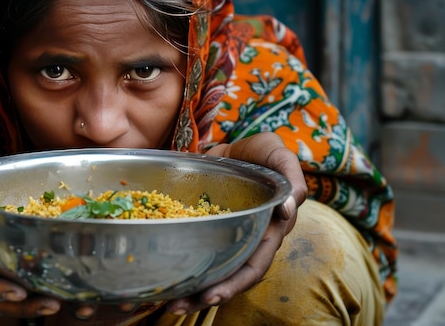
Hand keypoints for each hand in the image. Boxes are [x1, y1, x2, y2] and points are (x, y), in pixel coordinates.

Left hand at [165, 132, 307, 314]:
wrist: (239, 144)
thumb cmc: (266, 151)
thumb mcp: (281, 157)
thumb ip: (291, 180)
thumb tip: (288, 209)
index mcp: (269, 231)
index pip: (253, 266)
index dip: (234, 284)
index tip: (211, 296)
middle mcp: (246, 239)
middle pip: (227, 275)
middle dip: (203, 295)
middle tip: (175, 306)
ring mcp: (224, 235)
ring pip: (209, 267)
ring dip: (189, 286)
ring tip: (164, 300)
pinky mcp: (205, 226)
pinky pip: (194, 247)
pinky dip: (179, 260)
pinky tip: (160, 270)